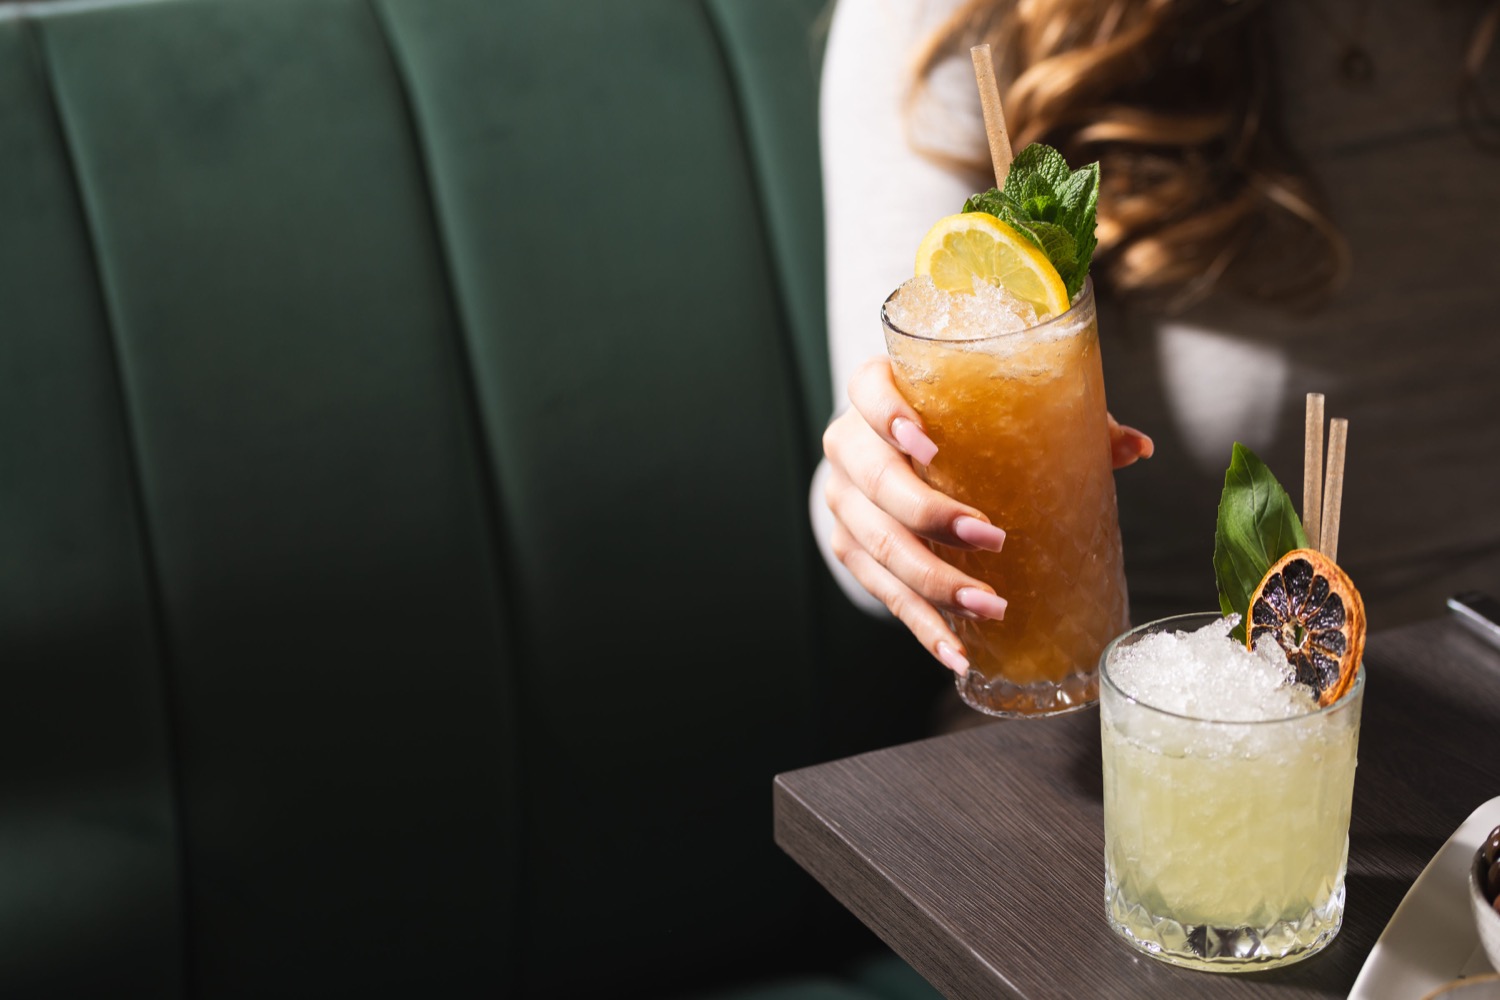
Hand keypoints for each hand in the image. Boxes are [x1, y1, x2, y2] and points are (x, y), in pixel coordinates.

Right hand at [821, 356, 1152, 673]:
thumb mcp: (1003, 409)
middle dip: (929, 515)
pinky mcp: (850, 547)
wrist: (899, 449)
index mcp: (875, 390)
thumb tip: (1138, 448)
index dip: (889, 416)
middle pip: (874, 481)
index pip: (867, 391)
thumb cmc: (956, 420)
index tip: (928, 445)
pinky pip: (880, 591)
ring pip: (875, 545)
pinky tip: (957, 651)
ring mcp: (843, 500)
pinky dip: (921, 624)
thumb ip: (1069, 420)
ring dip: (932, 583)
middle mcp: (849, 445)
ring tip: (989, 607)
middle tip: (990, 538)